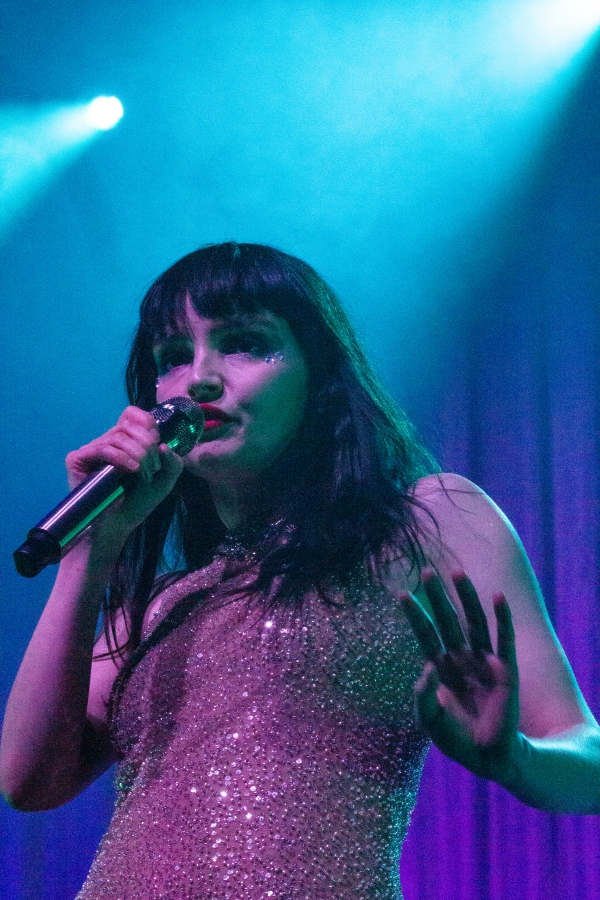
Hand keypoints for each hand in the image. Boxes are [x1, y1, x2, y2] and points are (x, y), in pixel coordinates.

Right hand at [65, 406, 183, 538]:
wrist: (117, 525)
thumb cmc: (138, 502)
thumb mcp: (165, 480)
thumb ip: (173, 461)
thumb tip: (162, 445)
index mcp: (126, 441)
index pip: (133, 414)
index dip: (148, 424)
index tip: (157, 445)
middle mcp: (108, 441)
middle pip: (130, 425)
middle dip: (148, 446)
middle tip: (153, 469)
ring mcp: (92, 449)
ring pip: (119, 436)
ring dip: (138, 454)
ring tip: (143, 475)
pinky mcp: (78, 459)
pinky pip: (102, 448)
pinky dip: (121, 457)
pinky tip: (131, 470)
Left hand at [400, 570, 520, 781]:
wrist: (488, 758)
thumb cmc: (457, 740)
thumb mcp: (430, 720)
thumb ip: (423, 697)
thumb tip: (427, 668)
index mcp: (441, 669)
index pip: (425, 635)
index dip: (415, 614)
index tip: (401, 593)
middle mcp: (461, 660)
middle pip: (447, 621)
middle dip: (438, 597)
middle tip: (426, 571)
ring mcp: (483, 662)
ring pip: (474, 622)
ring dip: (467, 597)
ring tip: (457, 572)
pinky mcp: (505, 670)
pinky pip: (504, 638)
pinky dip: (502, 617)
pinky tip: (497, 596)